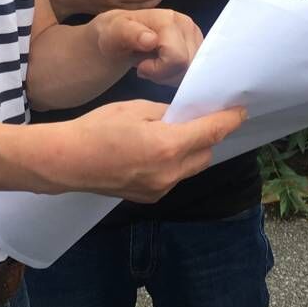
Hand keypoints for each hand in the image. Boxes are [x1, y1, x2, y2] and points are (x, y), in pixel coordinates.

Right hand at [62, 101, 246, 202]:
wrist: (67, 162)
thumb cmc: (97, 129)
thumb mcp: (135, 109)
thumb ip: (166, 114)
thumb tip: (183, 117)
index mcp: (167, 146)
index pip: (211, 132)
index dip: (229, 120)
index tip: (240, 112)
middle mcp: (169, 173)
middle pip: (205, 154)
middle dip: (207, 137)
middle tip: (199, 119)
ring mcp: (160, 189)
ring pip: (190, 168)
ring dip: (191, 152)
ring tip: (174, 135)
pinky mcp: (149, 197)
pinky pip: (173, 178)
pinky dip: (174, 164)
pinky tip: (156, 152)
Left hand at [92, 8, 203, 85]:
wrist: (118, 34)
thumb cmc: (114, 36)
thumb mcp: (113, 34)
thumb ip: (130, 34)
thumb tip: (151, 40)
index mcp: (168, 19)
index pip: (177, 58)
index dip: (158, 70)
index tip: (139, 66)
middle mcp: (186, 24)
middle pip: (188, 67)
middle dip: (165, 74)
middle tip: (145, 66)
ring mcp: (194, 34)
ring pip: (192, 71)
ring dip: (171, 75)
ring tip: (153, 65)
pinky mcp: (198, 45)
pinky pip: (194, 71)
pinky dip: (176, 74)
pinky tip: (162, 65)